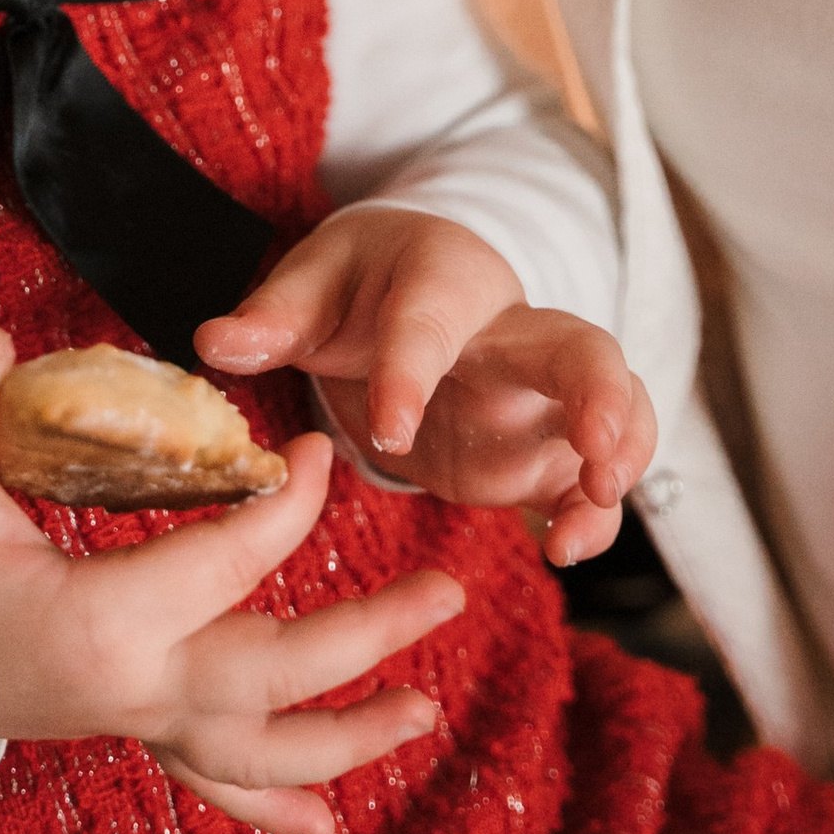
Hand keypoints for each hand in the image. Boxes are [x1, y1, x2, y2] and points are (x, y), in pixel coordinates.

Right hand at [0, 324, 464, 833]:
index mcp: (99, 622)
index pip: (225, 565)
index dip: (285, 510)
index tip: (316, 453)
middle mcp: (135, 687)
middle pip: (276, 675)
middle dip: (370, 639)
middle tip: (449, 592)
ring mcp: (139, 722)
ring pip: (263, 750)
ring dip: (350, 737)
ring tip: (424, 712)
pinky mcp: (136, 732)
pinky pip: (215, 783)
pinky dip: (273, 807)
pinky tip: (324, 825)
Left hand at [195, 205, 653, 566]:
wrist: (414, 288)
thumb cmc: (360, 284)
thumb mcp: (311, 286)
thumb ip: (273, 317)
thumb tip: (216, 343)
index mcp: (439, 282)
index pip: (430, 324)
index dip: (412, 373)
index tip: (390, 429)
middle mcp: (510, 332)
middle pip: (579, 348)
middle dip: (599, 394)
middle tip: (598, 450)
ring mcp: (538, 395)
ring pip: (613, 412)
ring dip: (617, 461)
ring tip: (584, 523)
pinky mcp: (542, 449)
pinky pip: (587, 478)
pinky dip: (592, 513)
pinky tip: (565, 550)